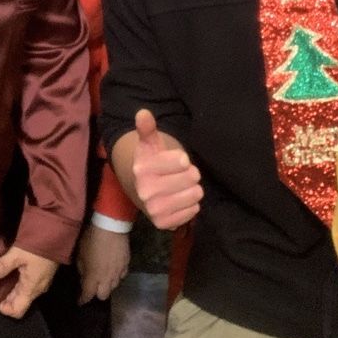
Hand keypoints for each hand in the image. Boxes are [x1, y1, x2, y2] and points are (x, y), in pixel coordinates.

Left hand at [0, 245, 56, 317]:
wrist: (59, 232)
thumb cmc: (38, 245)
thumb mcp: (17, 254)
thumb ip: (2, 266)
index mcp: (31, 288)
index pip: (18, 310)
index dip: (5, 309)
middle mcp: (38, 288)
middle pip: (20, 302)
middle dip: (6, 300)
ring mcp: (42, 281)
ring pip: (24, 293)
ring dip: (11, 291)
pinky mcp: (43, 273)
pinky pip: (28, 285)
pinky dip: (17, 283)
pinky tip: (10, 272)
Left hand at [76, 224, 130, 302]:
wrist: (110, 228)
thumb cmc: (91, 240)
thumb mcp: (80, 254)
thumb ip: (82, 269)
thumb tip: (84, 277)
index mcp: (93, 277)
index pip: (88, 295)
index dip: (83, 299)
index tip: (80, 301)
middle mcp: (107, 279)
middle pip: (103, 296)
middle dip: (97, 294)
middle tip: (93, 287)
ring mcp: (119, 272)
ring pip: (114, 286)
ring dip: (107, 285)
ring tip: (103, 278)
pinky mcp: (127, 265)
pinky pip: (122, 276)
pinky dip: (117, 276)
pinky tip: (113, 270)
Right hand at [130, 108, 201, 230]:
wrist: (141, 191)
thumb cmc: (152, 164)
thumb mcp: (150, 145)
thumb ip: (147, 129)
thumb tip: (143, 113)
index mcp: (142, 169)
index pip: (182, 161)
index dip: (183, 160)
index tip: (177, 161)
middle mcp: (145, 191)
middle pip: (192, 177)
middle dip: (190, 174)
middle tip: (179, 176)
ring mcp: (154, 209)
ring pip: (195, 194)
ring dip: (191, 189)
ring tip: (180, 188)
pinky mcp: (164, 224)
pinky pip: (194, 210)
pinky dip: (190, 205)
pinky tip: (178, 201)